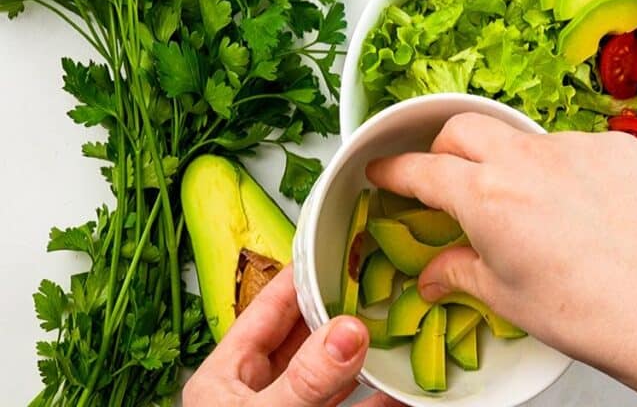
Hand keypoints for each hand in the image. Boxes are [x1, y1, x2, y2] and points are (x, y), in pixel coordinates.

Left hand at [184, 266, 402, 406]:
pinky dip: (382, 397)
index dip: (303, 276)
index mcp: (226, 379)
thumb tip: (346, 331)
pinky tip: (405, 385)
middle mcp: (261, 394)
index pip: (267, 310)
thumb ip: (307, 381)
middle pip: (307, 337)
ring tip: (399, 323)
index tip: (342, 249)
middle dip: (344, 309)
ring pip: (335, 374)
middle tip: (382, 280)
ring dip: (366, 353)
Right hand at [367, 113, 636, 365]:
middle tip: (450, 181)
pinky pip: (576, 146)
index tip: (384, 172)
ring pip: (523, 138)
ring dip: (513, 162)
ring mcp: (573, 146)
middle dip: (446, 150)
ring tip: (535, 208)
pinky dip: (567, 169)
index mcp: (484, 195)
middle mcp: (524, 159)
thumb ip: (460, 272)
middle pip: (463, 129)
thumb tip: (432, 276)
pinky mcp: (616, 146)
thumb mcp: (505, 296)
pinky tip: (584, 207)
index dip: (395, 170)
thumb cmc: (582, 311)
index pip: (421, 170)